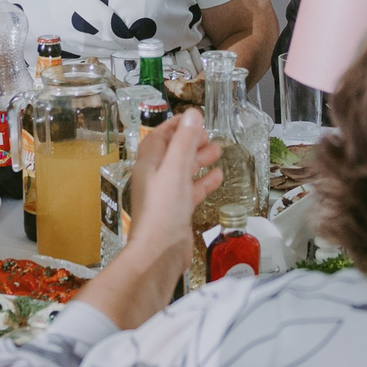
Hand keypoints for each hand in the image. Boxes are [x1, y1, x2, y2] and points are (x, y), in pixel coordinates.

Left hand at [73, 110, 222, 330]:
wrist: (160, 252)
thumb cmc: (163, 212)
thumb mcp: (176, 170)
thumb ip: (184, 141)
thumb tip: (192, 115)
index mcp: (149, 165)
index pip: (159, 137)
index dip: (174, 126)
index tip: (191, 118)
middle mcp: (155, 179)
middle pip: (172, 153)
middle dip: (190, 141)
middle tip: (207, 134)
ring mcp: (166, 196)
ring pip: (183, 171)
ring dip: (199, 159)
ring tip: (217, 150)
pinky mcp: (177, 211)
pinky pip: (191, 191)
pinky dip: (204, 182)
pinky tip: (217, 177)